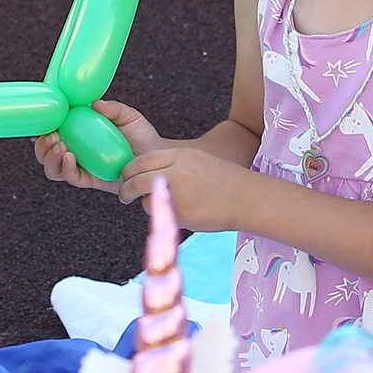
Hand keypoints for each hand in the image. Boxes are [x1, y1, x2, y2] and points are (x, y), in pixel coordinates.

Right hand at [33, 98, 165, 191]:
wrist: (156, 157)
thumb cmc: (140, 135)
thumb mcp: (128, 116)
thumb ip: (112, 108)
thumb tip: (95, 102)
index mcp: (78, 131)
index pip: (52, 130)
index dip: (42, 127)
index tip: (45, 119)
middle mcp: (75, 149)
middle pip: (45, 152)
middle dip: (42, 146)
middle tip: (53, 137)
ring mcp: (80, 165)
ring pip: (53, 168)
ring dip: (50, 158)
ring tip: (61, 147)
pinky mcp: (89, 180)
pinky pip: (71, 177)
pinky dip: (66, 169)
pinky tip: (70, 158)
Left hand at [114, 144, 241, 228]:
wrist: (247, 198)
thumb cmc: (222, 180)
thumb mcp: (196, 161)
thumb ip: (170, 164)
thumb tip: (141, 173)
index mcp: (181, 156)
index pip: (141, 160)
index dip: (128, 170)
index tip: (126, 177)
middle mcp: (176, 172)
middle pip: (136, 179)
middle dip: (126, 188)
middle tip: (125, 195)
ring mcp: (178, 194)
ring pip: (145, 199)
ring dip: (146, 203)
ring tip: (161, 203)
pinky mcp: (181, 214)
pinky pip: (160, 215)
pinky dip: (163, 214)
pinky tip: (180, 211)